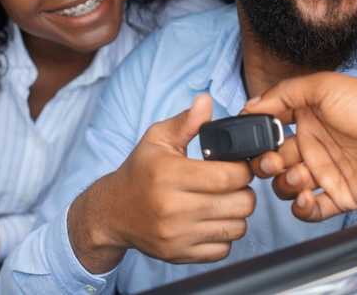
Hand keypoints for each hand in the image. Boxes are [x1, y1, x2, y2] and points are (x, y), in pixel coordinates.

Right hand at [69, 94, 255, 272]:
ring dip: (237, 214)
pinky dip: (224, 235)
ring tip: (224, 201)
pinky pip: (223, 249)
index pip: (229, 176)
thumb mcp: (157, 139)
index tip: (238, 165)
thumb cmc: (139, 172)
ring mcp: (177, 235)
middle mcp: (173, 208)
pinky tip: (212, 220)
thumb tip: (206, 101)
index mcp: (169, 175)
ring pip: (237, 228)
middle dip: (244, 191)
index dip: (243, 169)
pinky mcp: (179, 255)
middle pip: (240, 204)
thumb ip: (186, 121)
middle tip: (232, 184)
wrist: (112, 212)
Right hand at [244, 73, 356, 221]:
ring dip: (285, 185)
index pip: (271, 131)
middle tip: (273, 162)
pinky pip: (311, 211)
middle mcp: (314, 145)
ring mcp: (327, 172)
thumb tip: (251, 105)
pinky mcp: (340, 196)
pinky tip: (307, 197)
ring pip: (288, 187)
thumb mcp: (324, 86)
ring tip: (301, 175)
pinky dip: (301, 209)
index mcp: (308, 118)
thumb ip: (284, 94)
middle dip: (265, 164)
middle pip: (274, 162)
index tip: (252, 139)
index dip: (258, 137)